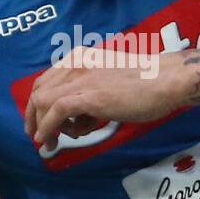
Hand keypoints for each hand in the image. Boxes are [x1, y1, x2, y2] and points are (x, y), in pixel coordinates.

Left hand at [23, 47, 193, 150]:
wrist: (166, 79)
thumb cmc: (146, 82)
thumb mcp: (110, 82)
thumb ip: (92, 94)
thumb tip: (80, 119)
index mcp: (80, 57)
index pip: (46, 79)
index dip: (38, 103)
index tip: (41, 121)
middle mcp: (76, 64)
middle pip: (39, 90)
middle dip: (33, 116)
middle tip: (39, 136)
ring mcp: (82, 79)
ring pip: (43, 101)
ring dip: (42, 125)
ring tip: (53, 142)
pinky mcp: (89, 96)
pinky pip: (56, 111)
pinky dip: (47, 127)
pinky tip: (48, 140)